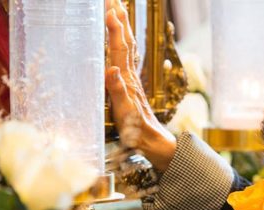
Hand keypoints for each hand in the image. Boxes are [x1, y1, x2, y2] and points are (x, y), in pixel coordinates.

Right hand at [105, 0, 175, 170]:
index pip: (120, 50)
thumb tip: (112, 69)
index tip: (110, 11)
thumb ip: (118, 91)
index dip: (115, 31)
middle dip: (119, 21)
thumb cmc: (138, 131)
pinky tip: (120, 40)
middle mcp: (129, 77)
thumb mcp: (126, 114)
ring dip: (122, 28)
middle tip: (112, 0)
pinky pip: (126, 59)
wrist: (153, 142)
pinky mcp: (130, 86)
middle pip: (125, 43)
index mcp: (127, 80)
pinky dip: (122, 45)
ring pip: (127, 49)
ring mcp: (131, 80)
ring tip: (117, 10)